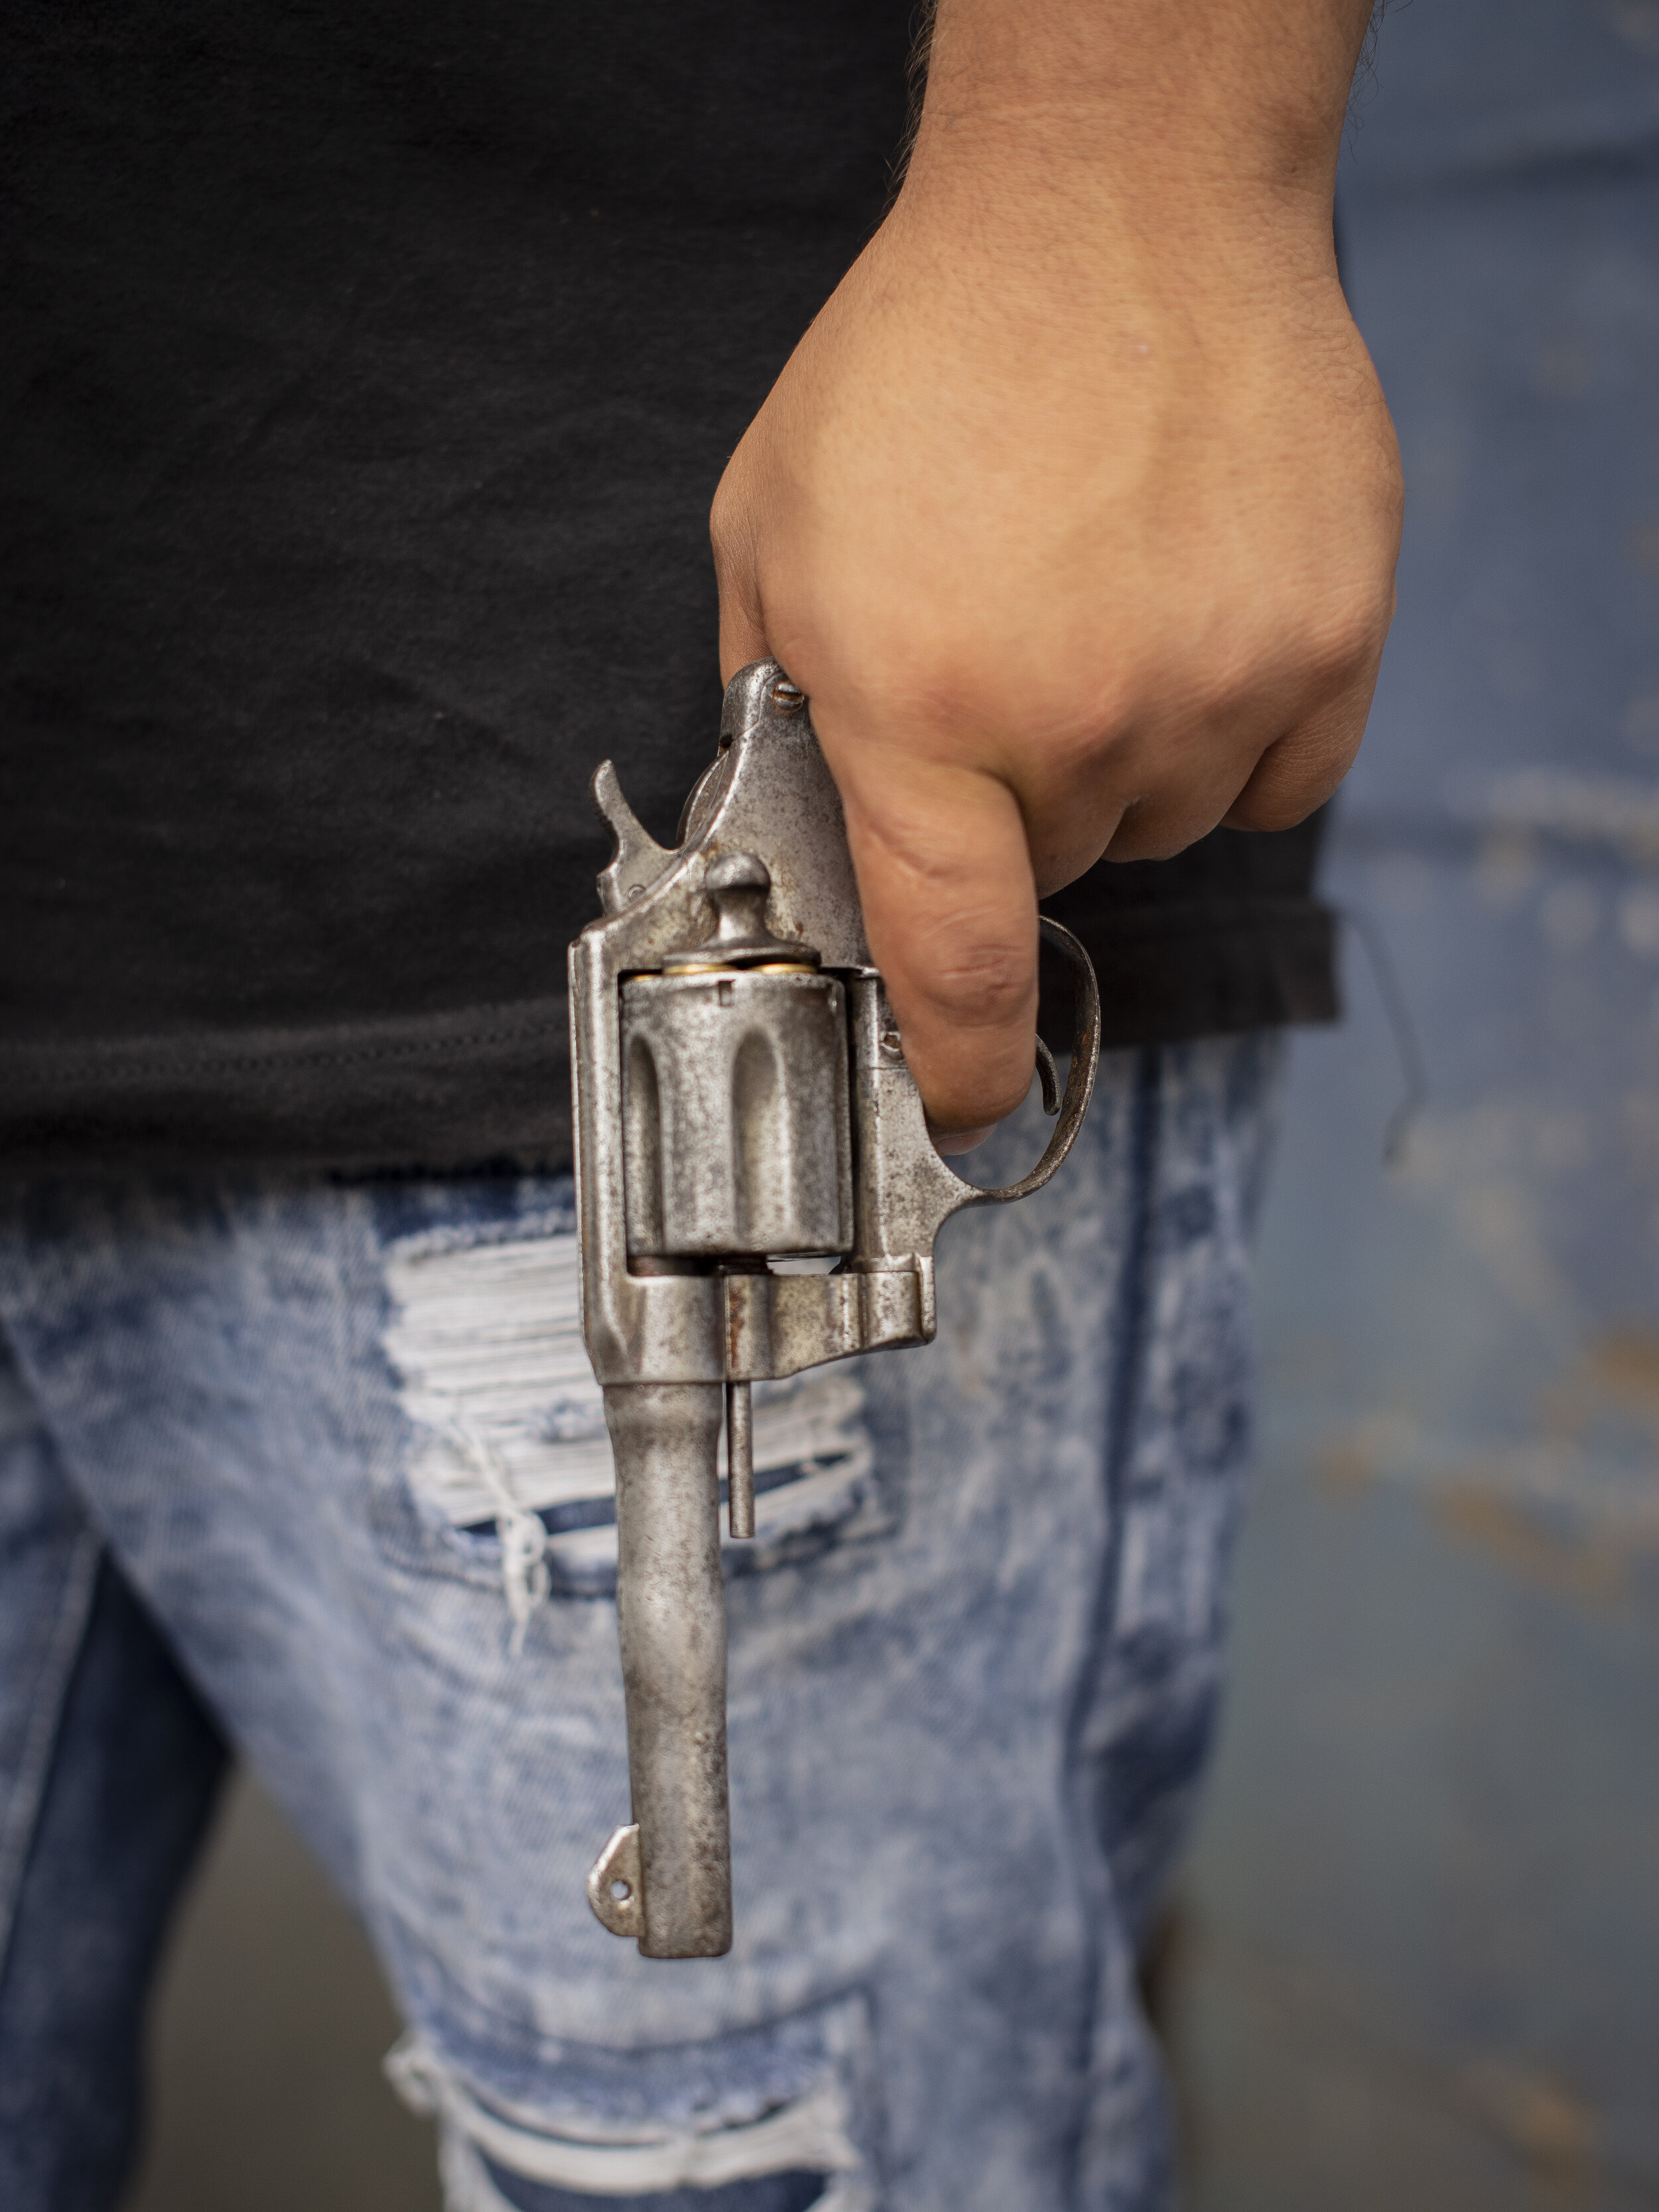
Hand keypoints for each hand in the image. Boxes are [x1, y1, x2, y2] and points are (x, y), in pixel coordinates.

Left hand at [712, 0, 1401, 1141]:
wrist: (1115, 204)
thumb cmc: (929, 351)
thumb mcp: (770, 532)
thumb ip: (774, 702)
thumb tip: (802, 822)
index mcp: (924, 710)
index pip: (955, 961)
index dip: (960, 1062)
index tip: (965, 1107)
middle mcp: (1083, 722)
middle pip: (1057, 867)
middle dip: (1017, 797)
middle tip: (1003, 653)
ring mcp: (1222, 687)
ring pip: (1168, 822)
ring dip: (1127, 754)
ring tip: (1097, 602)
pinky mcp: (1330, 643)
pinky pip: (1280, 776)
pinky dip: (1233, 727)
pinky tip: (1190, 617)